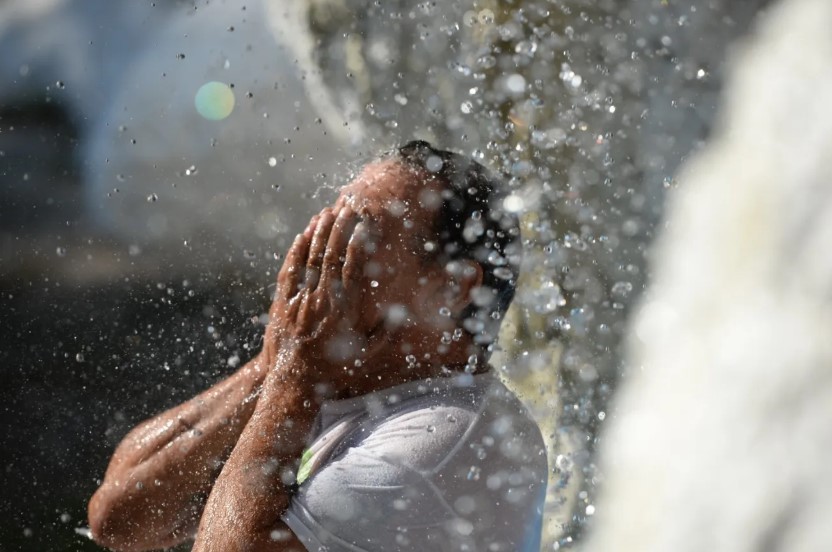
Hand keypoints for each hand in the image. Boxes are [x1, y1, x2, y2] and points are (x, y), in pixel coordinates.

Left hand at [260, 205, 385, 394]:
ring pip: (310, 258)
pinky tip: (303, 235)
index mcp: (344, 310)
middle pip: (331, 255)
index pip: (353, 267)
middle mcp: (321, 300)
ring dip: (319, 232)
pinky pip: (290, 270)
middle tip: (349, 207)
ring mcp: (299, 299)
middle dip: (340, 228)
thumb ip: (385, 332)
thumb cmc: (334, 371)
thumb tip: (402, 313)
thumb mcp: (366, 355)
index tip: (367, 224)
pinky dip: (297, 250)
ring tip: (328, 211)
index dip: (360, 242)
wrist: (294, 385)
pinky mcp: (282, 303)